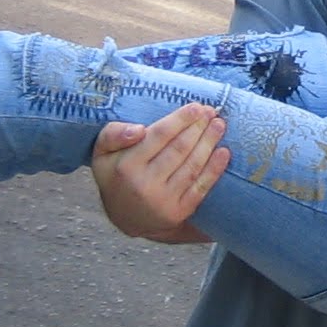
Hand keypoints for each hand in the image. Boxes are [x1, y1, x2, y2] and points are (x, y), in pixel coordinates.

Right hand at [90, 104, 228, 242]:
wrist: (125, 218)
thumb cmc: (116, 175)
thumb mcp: (102, 152)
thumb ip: (113, 134)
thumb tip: (139, 129)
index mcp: (126, 166)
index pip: (159, 136)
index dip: (180, 120)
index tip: (196, 107)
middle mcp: (144, 185)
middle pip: (179, 149)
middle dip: (198, 128)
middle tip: (210, 112)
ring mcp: (163, 201)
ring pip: (192, 166)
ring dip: (209, 143)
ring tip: (219, 126)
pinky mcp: (178, 213)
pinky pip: (200, 188)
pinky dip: (214, 170)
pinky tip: (224, 153)